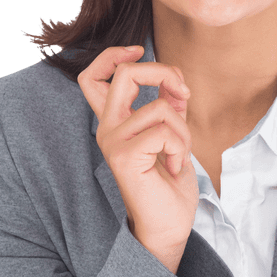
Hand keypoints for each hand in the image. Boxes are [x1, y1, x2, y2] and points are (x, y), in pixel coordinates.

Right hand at [77, 46, 198, 257]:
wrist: (167, 226)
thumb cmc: (168, 186)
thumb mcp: (173, 136)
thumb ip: (170, 107)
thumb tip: (175, 82)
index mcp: (114, 122)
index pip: (92, 76)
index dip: (114, 55)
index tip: (139, 50)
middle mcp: (106, 129)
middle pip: (125, 74)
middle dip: (163, 72)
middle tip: (183, 92)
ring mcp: (112, 142)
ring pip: (159, 107)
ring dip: (184, 129)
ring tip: (180, 154)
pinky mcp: (124, 157)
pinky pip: (165, 131)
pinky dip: (181, 147)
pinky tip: (174, 168)